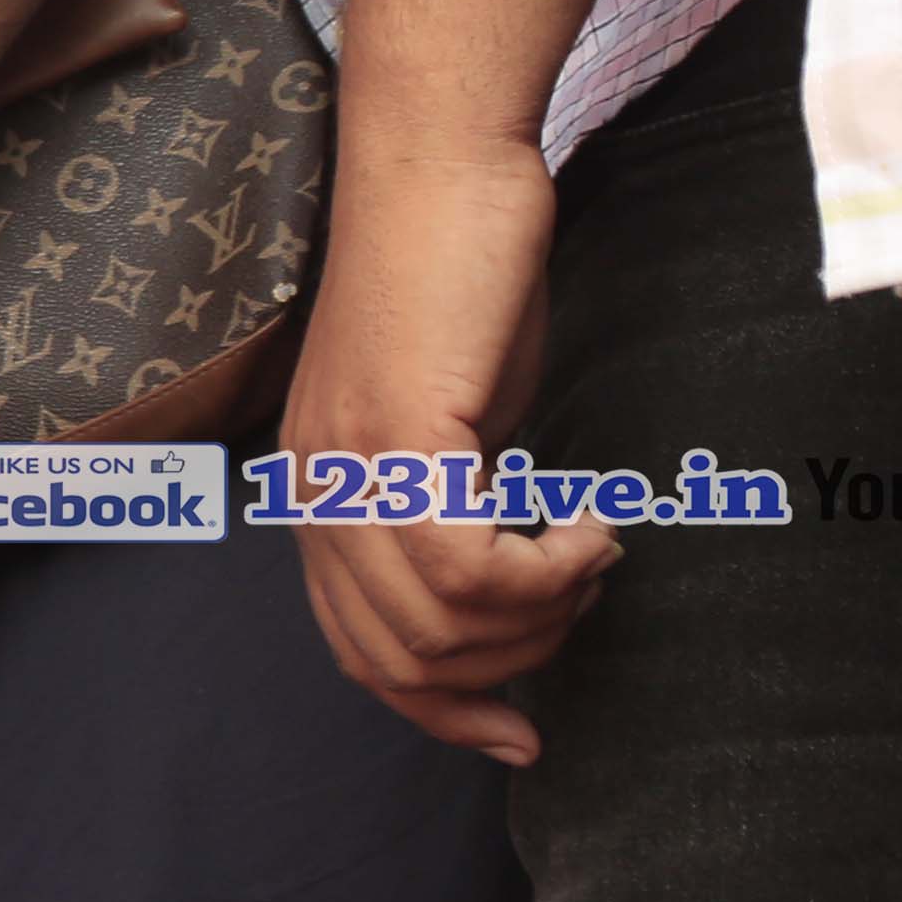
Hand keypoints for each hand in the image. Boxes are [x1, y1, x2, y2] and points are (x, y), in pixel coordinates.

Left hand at [275, 133, 604, 763]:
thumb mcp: (451, 417)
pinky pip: (467, 567)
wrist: (441, 165)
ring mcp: (347, 465)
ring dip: (540, 614)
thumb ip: (453, 505)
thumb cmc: (461, 279)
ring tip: (587, 549)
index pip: (361, 655)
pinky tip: (587, 526)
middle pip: (401, 660)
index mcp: (318, 495)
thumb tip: (499, 589)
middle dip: (512, 661)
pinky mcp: (398, 436)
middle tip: (579, 592)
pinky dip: (544, 572)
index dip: (442, 712)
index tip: (518, 736)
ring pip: (437, 625)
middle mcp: (314, 492)